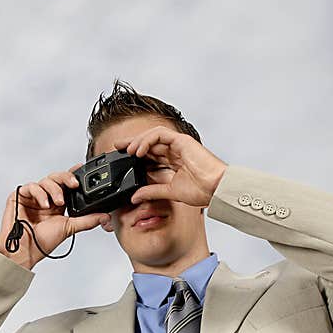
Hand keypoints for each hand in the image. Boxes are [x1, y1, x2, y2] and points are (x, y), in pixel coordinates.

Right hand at [0, 164, 110, 268]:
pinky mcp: (19, 196)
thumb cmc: (42, 242)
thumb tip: (105, 216)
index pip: (66, 184)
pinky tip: (44, 204)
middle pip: (57, 177)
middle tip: (74, 185)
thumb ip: (87, 220)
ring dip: (54, 190)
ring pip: (46, 180)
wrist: (25, 250)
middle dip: (66, 178)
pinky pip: (31, 186)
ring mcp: (32, 196)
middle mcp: (46, 197)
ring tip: (57, 203)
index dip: (73, 175)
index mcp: (57, 203)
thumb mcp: (69, 228)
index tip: (81, 168)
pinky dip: (39, 193)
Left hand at [112, 126, 227, 206]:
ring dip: (137, 141)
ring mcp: (179, 145)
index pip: (150, 155)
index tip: (121, 161)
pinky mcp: (182, 140)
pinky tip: (138, 151)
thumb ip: (152, 191)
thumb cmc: (202, 190)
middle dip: (131, 145)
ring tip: (126, 151)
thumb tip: (135, 197)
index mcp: (174, 162)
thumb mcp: (170, 192)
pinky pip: (159, 135)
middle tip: (115, 148)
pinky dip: (147, 140)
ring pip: (152, 136)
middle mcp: (175, 151)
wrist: (216, 188)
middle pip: (149, 143)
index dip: (135, 156)